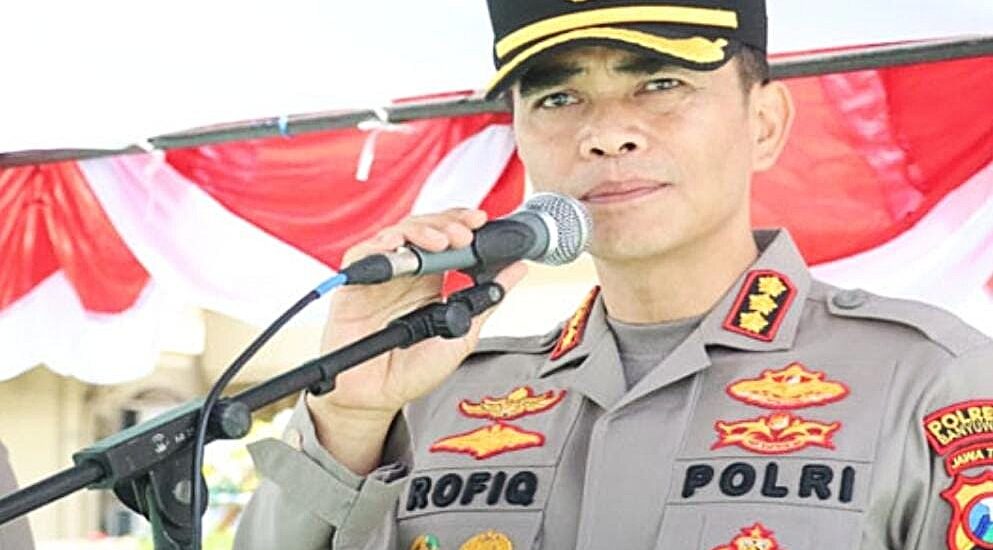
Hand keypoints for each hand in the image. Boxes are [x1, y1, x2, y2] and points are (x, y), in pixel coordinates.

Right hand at [306, 208, 527, 473]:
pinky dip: (379, 245)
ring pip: (397, 234)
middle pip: (423, 229)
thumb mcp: (462, 334)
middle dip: (446, 224)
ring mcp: (380, 277)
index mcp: (431, 280)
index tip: (481, 221)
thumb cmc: (414, 370)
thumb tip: (519, 269)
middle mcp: (406, 273)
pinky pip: (361, 255)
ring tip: (441, 242)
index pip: (446, 238)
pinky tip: (397, 245)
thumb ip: (488, 299)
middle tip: (464, 234)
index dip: (461, 223)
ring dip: (421, 232)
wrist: (379, 398)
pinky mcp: (353, 286)